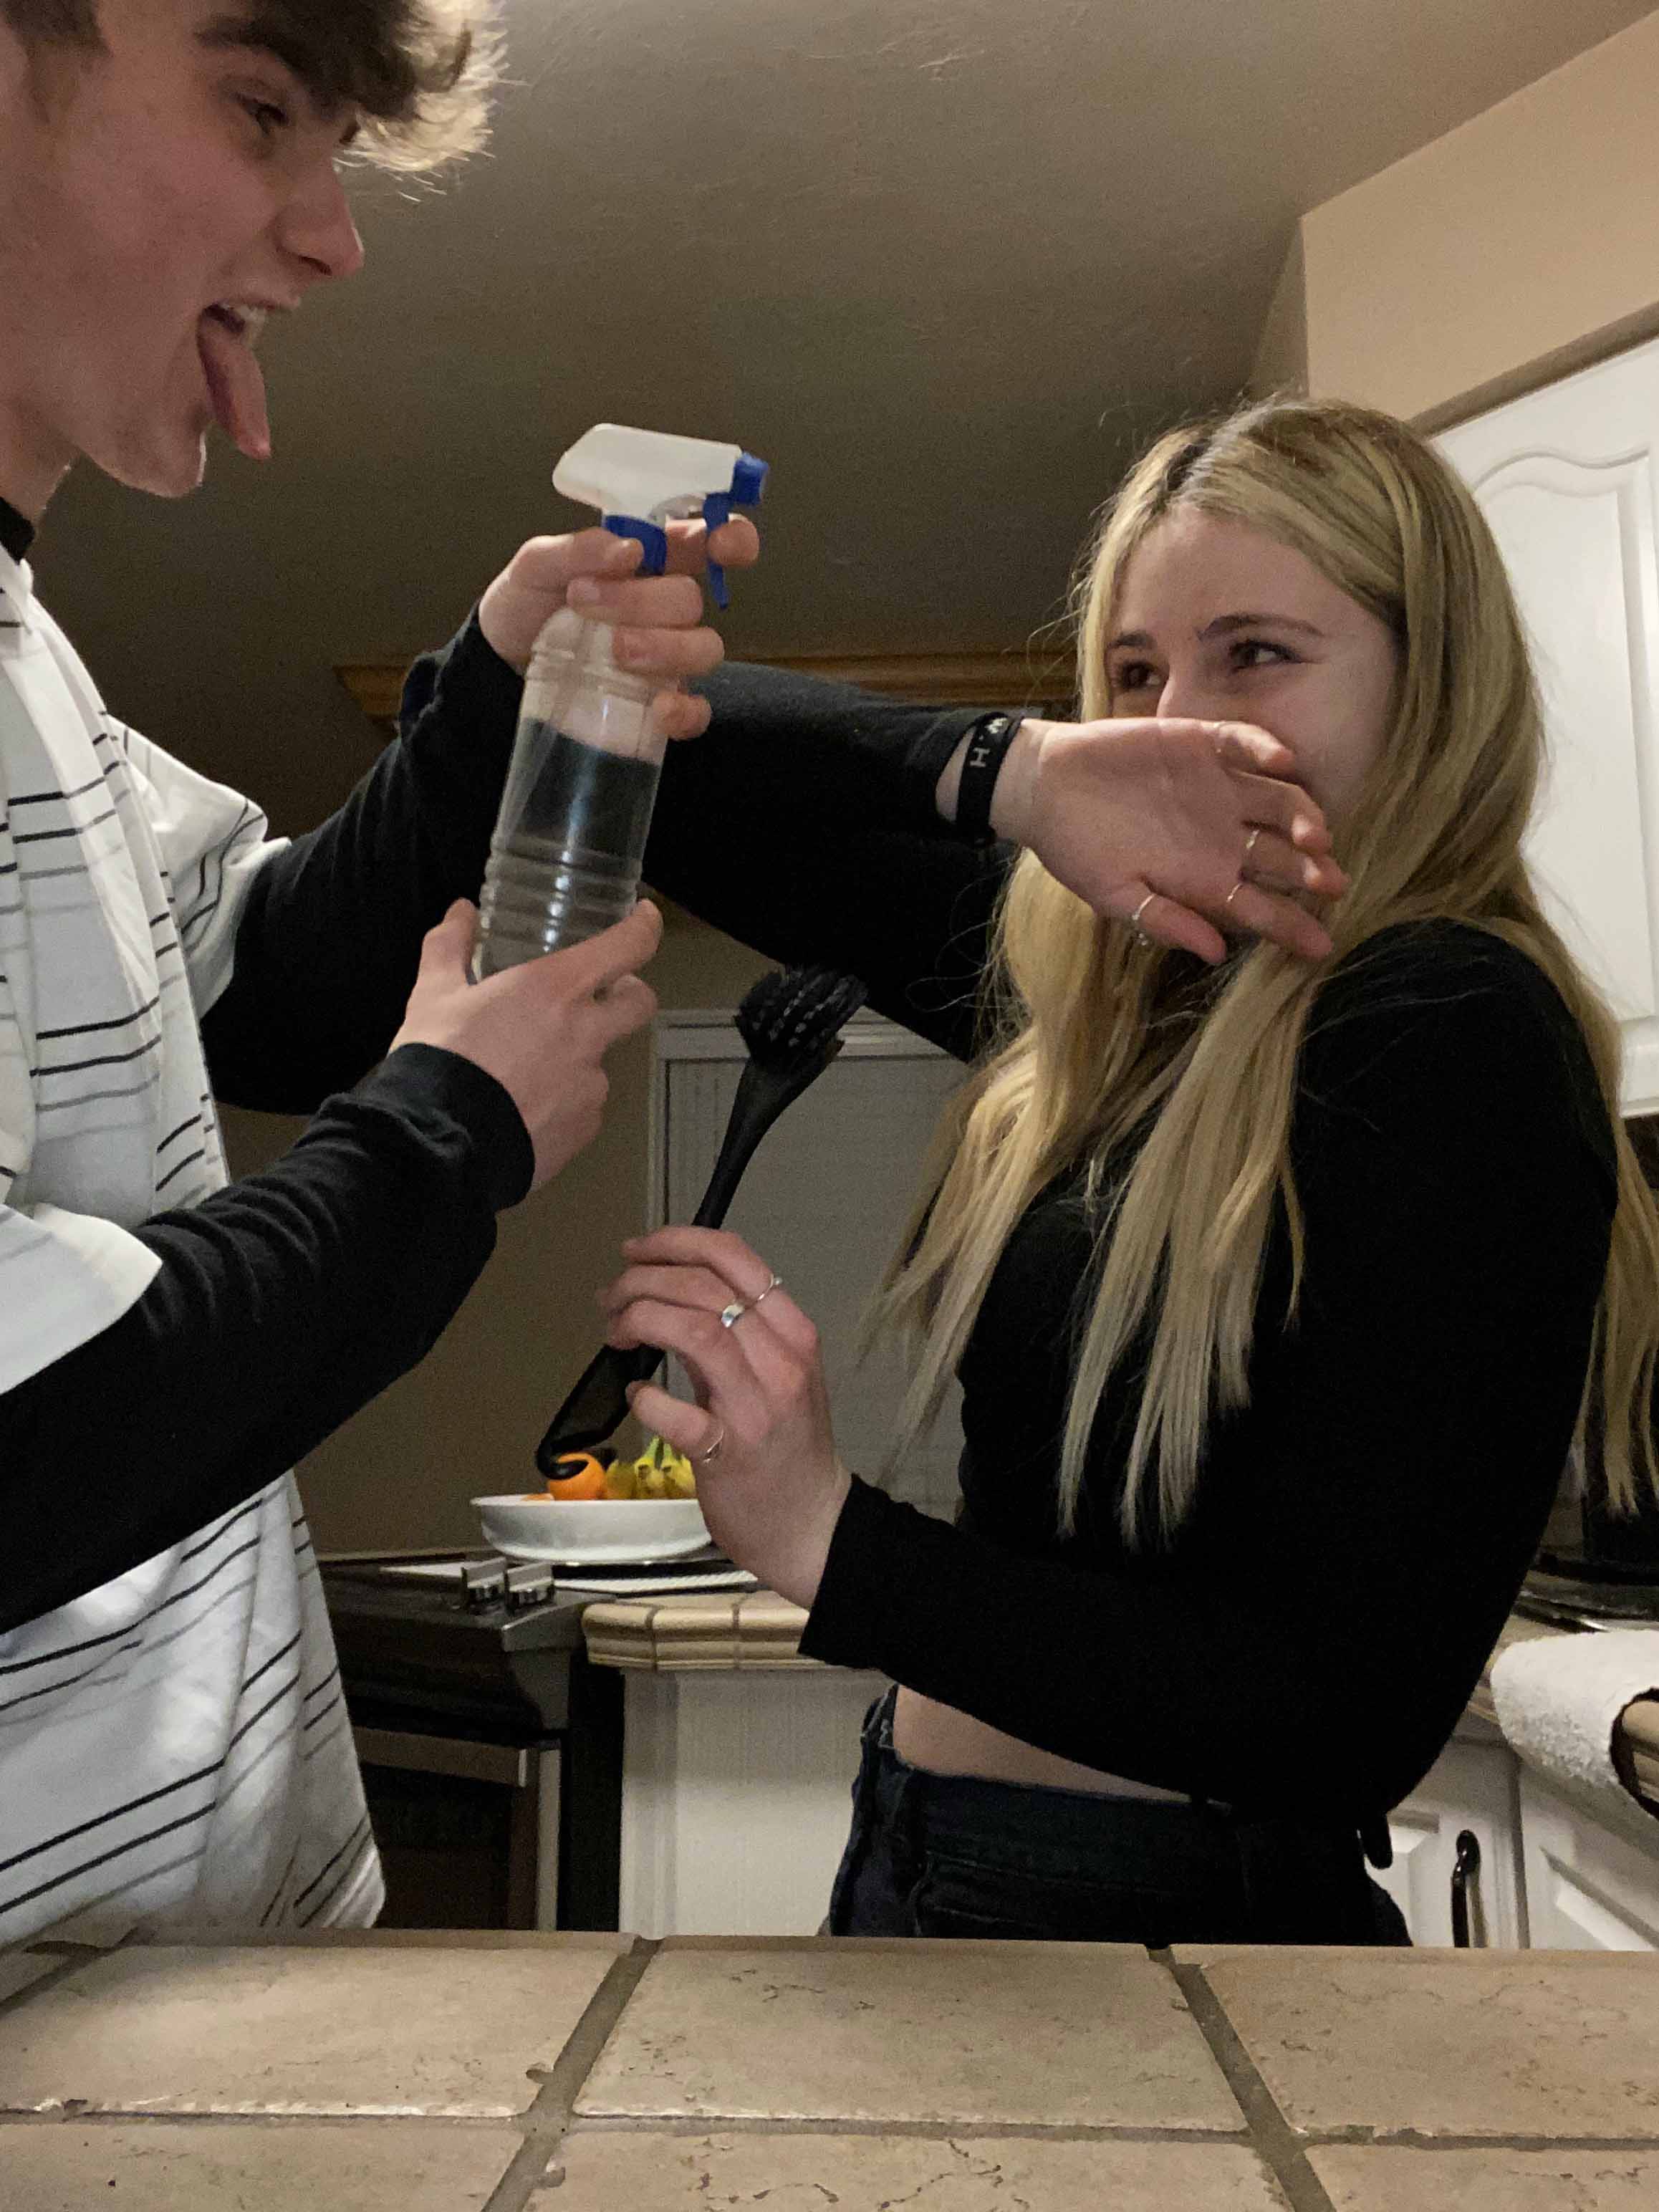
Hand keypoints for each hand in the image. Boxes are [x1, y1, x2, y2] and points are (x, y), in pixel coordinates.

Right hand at [390, 900, 661, 1190]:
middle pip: (639, 1004)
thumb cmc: (440, 1062)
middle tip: (600, 995)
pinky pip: (583, 1107)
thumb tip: (460, 913)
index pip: (628, 946)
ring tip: (527, 1068)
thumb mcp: (434, 995)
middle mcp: (586, 1034)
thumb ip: (450, 947)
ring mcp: (591, 1085)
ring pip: (601, 1060)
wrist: (440, 1145)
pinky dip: (562, 1101)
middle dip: (629, 994)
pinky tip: (525, 1106)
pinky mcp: (584, 1128)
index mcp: (557, 989)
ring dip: (577, 1057)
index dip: (644, 927)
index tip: (643, 919)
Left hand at [476, 516, 761, 741]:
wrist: (502, 663)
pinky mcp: (659, 703)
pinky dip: (685, 711)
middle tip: (584, 602)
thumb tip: (629, 549)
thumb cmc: (526, 604)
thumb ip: (577, 550)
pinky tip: (659, 709)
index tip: (724, 545)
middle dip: (644, 601)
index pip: (707, 541)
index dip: (730, 538)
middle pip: (691, 598)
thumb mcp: (535, 566)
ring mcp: (667, 657)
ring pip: (704, 649)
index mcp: (649, 560)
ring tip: (615, 651)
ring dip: (666, 649)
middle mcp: (665, 607)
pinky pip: (696, 711)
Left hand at [599, 1226, 850, 1608]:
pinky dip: (644, 1397)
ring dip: (641, 1318)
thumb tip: (665, 1294)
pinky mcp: (727, 1453)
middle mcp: (781, 1362)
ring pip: (695, 1329)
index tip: (638, 1250)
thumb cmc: (789, 1447)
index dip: (676, 1242)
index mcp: (794, 1334)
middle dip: (643, 1280)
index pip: (735, 1258)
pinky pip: (673, 1411)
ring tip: (616, 1331)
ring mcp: (756, 1408)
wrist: (811, 1524)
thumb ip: (733, 1332)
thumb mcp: (778, 1373)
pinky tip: (636, 1397)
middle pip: (705, 1288)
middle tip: (612, 1297)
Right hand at [991, 716, 1346, 962]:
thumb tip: (1216, 953)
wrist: (1044, 788)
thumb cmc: (1076, 850)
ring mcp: (1219, 787)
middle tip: (1331, 883)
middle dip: (1311, 872)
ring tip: (1316, 835)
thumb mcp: (1114, 896)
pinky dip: (1265, 749)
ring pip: (1280, 801)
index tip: (1321, 945)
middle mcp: (1224, 834)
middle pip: (1283, 855)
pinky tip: (1281, 763)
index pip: (1261, 906)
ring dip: (1304, 816)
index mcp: (1206, 878)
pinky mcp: (1202, 744)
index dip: (1292, 926)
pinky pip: (1245, 743)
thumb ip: (1165, 920)